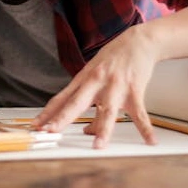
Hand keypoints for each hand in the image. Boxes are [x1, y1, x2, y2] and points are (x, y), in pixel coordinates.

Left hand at [32, 26, 157, 148]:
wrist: (139, 41)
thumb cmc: (115, 59)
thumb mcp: (96, 76)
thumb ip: (89, 103)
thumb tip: (87, 130)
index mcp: (84, 79)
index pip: (62, 98)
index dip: (48, 113)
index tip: (36, 126)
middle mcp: (97, 82)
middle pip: (77, 102)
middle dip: (63, 118)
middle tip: (51, 131)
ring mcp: (116, 85)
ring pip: (108, 111)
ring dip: (103, 130)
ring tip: (98, 146)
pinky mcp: (135, 89)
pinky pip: (140, 112)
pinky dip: (145, 128)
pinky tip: (150, 140)